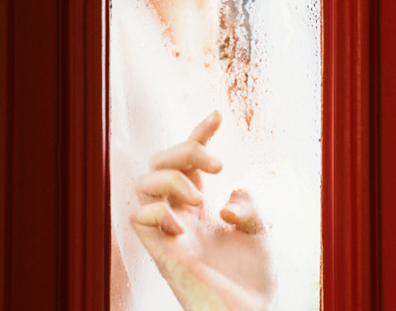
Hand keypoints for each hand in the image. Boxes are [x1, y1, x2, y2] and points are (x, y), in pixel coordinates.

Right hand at [130, 111, 274, 310]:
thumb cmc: (252, 281)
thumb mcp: (258, 230)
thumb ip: (245, 202)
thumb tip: (224, 195)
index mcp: (199, 208)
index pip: (189, 161)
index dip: (199, 134)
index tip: (217, 115)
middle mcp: (179, 214)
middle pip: (160, 161)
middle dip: (186, 149)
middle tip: (218, 165)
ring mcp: (167, 230)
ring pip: (143, 182)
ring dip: (171, 179)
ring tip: (198, 199)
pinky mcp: (160, 251)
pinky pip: (137, 216)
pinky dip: (157, 211)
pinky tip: (182, 225)